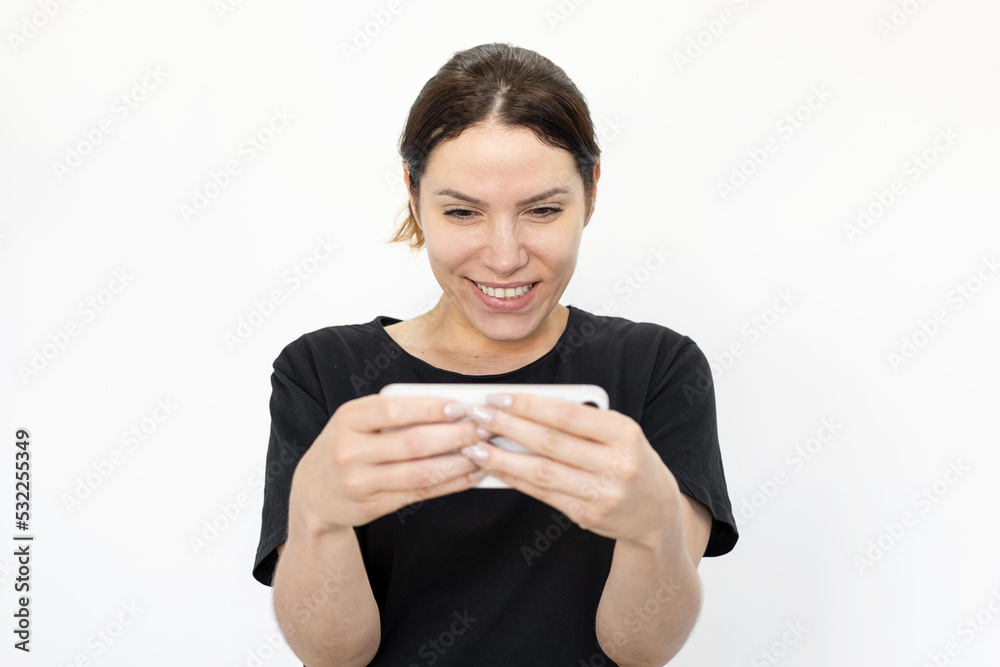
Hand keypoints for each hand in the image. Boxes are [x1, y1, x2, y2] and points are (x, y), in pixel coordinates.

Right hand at [290, 395, 485, 534]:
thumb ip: (394, 413)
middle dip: (455, 435)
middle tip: (484, 429)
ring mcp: (359, 482)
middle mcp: (350, 451)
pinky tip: (470, 476)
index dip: (431, 409)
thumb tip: (453, 407)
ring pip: (420, 473)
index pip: (394, 410)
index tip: (462, 407)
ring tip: (484, 453)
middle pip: (413, 443)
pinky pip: (419, 493)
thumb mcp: (357, 422)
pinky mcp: (372, 506)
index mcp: (348, 419)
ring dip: (459, 464)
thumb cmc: (347, 445)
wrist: (313, 492)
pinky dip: (450, 484)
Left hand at [461, 393, 683, 549]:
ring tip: (475, 447)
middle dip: (508, 428)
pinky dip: (516, 480)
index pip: (566, 415)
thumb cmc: (628, 459)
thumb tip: (523, 409)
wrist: (656, 511)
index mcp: (623, 432)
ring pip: (542, 472)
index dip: (528, 406)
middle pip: (550, 442)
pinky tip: (495, 470)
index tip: (498, 398)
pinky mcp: (588, 516)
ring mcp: (602, 493)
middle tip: (477, 417)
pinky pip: (544, 494)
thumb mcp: (617, 432)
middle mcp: (615, 463)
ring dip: (503, 459)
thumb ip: (579, 420)